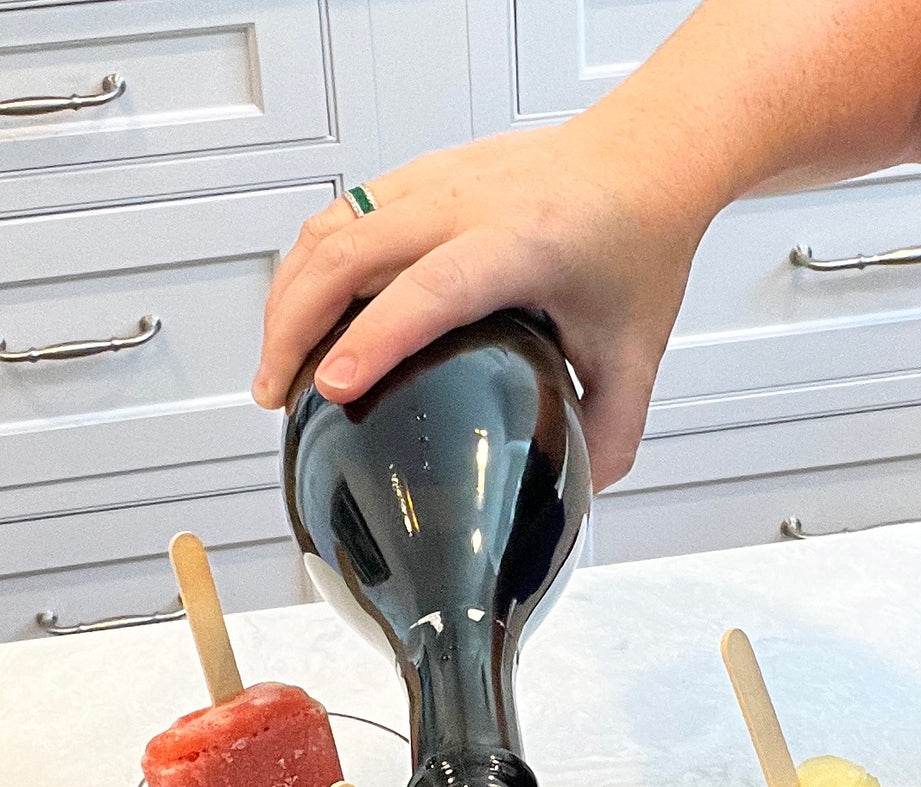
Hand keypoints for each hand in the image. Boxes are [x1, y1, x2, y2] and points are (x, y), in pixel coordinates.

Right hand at [251, 121, 713, 488]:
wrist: (647, 157)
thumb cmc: (639, 242)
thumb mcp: (636, 355)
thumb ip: (606, 437)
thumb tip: (570, 495)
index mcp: (524, 243)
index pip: (432, 289)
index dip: (374, 339)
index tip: (330, 387)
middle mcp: (471, 202)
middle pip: (351, 252)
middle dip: (294, 327)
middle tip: (274, 397)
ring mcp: (438, 182)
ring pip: (331, 227)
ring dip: (288, 296)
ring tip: (274, 367)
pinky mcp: (420, 178)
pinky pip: (342, 214)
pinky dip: (307, 267)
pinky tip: (301, 316)